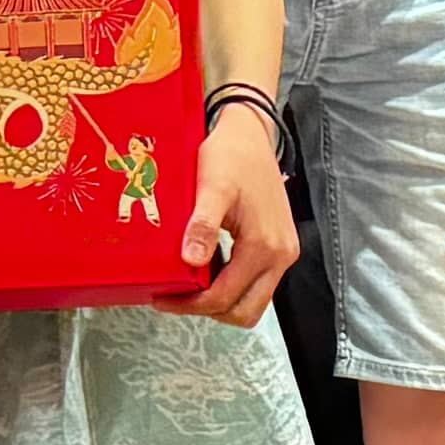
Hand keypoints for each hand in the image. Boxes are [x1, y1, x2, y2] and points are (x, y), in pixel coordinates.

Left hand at [185, 104, 301, 329]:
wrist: (251, 133)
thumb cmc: (231, 155)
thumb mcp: (211, 186)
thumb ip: (203, 225)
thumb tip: (192, 262)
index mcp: (264, 246)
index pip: (226, 297)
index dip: (191, 305)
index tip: (162, 298)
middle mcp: (280, 256)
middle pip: (245, 311)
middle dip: (208, 310)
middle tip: (174, 297)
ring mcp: (282, 252)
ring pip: (252, 299)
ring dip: (220, 298)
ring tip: (185, 283)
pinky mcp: (278, 245)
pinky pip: (255, 281)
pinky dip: (230, 283)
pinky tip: (204, 266)